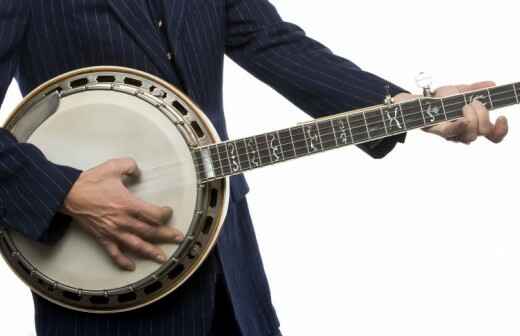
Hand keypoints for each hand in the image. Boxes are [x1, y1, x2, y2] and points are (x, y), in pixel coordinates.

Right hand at [61, 158, 182, 270]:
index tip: (168, 211)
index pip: (153, 215)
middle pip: (150, 232)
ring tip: (163, 258)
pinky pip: (114, 253)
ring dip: (151, 252)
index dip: (164, 214)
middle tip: (179, 238)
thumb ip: (130, 166)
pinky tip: (131, 267)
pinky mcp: (102, 238)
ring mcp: (113, 232)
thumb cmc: (92, 181)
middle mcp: (123, 221)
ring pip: (136, 245)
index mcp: (128, 204)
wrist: (68, 195)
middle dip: (166, 235)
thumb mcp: (113, 166)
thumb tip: (138, 171)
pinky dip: (123, 261)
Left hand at [393, 82, 508, 143]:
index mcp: (472, 125)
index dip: (501, 130)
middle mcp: (463, 132)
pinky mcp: (436, 129)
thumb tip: (492, 85)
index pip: (493, 136)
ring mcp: (450, 133)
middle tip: (473, 103)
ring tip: (464, 105)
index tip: (501, 117)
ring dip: (472, 115)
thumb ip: (476, 88)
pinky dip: (458, 126)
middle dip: (484, 113)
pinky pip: (449, 132)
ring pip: (470, 133)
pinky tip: (462, 120)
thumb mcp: (460, 91)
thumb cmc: (438, 99)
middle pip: (483, 131)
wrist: (415, 101)